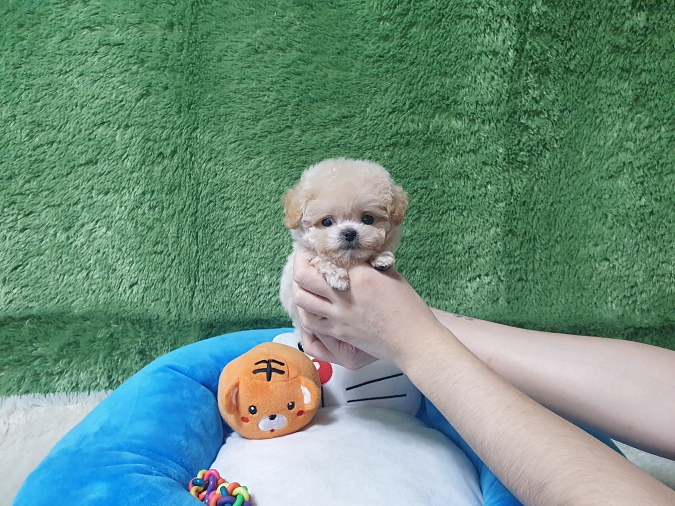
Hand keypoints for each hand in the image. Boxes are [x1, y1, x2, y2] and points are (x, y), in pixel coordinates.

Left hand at [292, 252, 444, 366]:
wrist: (413, 340)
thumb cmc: (408, 307)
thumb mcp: (391, 275)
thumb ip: (370, 264)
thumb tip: (356, 256)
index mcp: (360, 276)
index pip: (328, 255)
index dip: (318, 248)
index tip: (316, 245)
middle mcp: (344, 295)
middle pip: (304, 276)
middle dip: (299, 263)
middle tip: (303, 259)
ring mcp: (338, 316)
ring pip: (301, 300)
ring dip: (299, 288)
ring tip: (304, 283)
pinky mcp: (338, 332)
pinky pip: (311, 322)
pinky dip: (306, 312)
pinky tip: (311, 306)